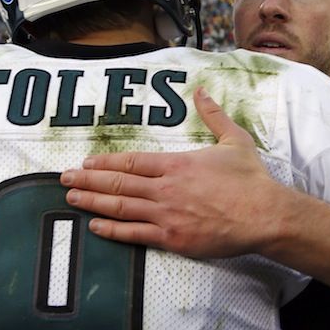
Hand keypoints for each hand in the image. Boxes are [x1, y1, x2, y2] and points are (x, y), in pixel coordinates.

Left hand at [60, 87, 284, 257]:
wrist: (265, 215)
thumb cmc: (251, 179)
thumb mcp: (234, 139)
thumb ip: (213, 115)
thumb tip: (202, 90)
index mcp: (176, 164)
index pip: (131, 161)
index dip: (104, 161)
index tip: (85, 161)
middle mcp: (165, 188)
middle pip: (117, 182)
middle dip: (87, 179)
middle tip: (63, 178)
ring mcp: (166, 215)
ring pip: (120, 207)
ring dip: (92, 202)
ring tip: (70, 198)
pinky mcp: (173, 239)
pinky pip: (135, 234)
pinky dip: (112, 230)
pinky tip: (94, 226)